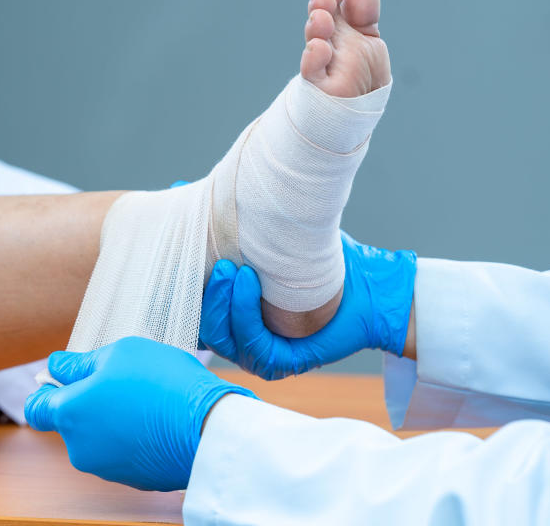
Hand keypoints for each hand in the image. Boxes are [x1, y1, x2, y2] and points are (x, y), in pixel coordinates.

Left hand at [24, 337, 255, 490]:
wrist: (207, 428)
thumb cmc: (163, 382)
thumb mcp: (120, 353)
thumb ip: (81, 363)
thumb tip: (56, 367)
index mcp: (70, 414)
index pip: (36, 408)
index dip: (48, 390)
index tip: (68, 378)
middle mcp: (80, 447)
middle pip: (71, 422)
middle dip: (89, 402)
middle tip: (122, 381)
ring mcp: (107, 467)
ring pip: (99, 437)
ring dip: (114, 419)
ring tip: (147, 399)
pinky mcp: (133, 479)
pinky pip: (124, 452)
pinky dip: (133, 437)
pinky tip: (158, 420)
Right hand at [200, 231, 415, 379]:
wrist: (368, 284)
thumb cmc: (320, 256)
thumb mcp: (269, 231)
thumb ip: (229, 217)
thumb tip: (181, 186)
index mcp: (230, 312)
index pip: (192, 302)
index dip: (182, 276)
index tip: (182, 242)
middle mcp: (239, 336)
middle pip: (202, 321)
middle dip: (204, 290)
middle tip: (216, 257)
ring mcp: (258, 353)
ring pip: (222, 335)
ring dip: (223, 301)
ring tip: (233, 268)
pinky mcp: (280, 364)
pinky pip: (253, 344)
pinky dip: (247, 313)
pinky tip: (251, 282)